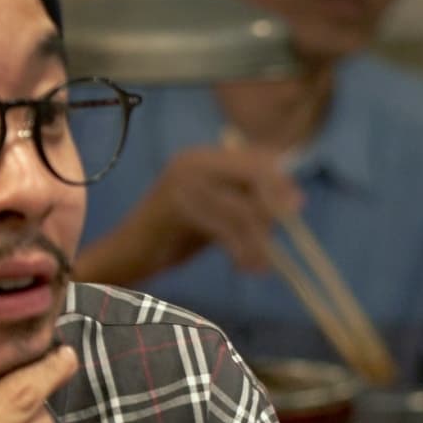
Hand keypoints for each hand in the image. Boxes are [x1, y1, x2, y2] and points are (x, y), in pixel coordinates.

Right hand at [77, 145, 300, 281]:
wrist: (125, 256)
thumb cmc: (172, 238)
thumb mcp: (216, 213)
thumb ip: (246, 203)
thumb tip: (293, 201)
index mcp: (203, 157)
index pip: (254, 157)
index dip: (279, 179)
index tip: (297, 204)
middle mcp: (193, 161)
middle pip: (253, 174)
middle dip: (274, 204)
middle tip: (285, 234)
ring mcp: (182, 182)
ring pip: (241, 207)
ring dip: (258, 239)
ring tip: (263, 264)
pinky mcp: (175, 207)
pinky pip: (223, 227)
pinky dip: (241, 249)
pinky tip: (247, 266)